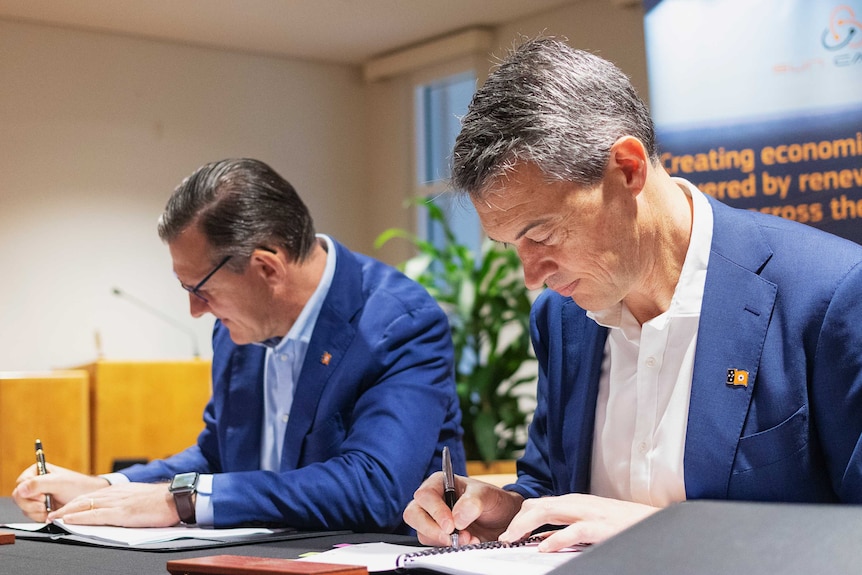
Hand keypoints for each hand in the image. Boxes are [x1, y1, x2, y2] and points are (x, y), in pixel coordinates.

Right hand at [12, 463, 108, 521]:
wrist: (89, 500)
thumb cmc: (78, 486)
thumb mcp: (59, 482)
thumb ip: (39, 483)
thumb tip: (21, 489)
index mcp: (37, 472)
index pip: (20, 483)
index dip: (28, 492)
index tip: (42, 496)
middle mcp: (34, 484)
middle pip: (19, 497)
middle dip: (32, 504)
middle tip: (44, 504)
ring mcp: (36, 497)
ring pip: (24, 508)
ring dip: (36, 511)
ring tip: (50, 508)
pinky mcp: (40, 508)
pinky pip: (32, 515)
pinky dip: (40, 516)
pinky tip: (51, 513)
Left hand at [47, 482, 179, 526]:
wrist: (176, 498)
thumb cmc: (162, 501)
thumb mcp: (139, 498)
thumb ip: (126, 501)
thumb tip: (119, 510)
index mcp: (119, 492)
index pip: (91, 496)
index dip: (74, 503)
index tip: (63, 508)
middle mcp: (115, 494)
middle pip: (83, 499)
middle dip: (65, 507)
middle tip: (51, 514)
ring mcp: (117, 503)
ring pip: (85, 505)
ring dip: (66, 512)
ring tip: (53, 518)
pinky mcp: (122, 513)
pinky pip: (95, 515)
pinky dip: (79, 517)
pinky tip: (68, 520)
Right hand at [403, 471, 523, 545]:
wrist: (503, 520)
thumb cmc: (493, 500)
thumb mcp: (488, 495)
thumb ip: (473, 502)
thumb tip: (457, 518)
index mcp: (440, 483)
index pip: (425, 495)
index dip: (435, 511)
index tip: (450, 525)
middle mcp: (433, 501)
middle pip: (414, 514)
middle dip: (431, 529)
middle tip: (451, 537)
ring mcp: (434, 520)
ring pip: (422, 532)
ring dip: (443, 540)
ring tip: (467, 538)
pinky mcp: (439, 536)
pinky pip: (434, 544)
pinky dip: (449, 547)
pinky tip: (467, 542)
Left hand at [499, 493, 659, 550]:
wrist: (653, 521)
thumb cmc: (622, 524)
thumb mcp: (589, 524)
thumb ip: (567, 528)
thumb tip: (544, 539)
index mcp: (575, 502)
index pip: (539, 503)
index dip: (520, 516)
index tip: (508, 532)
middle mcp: (578, 503)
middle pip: (538, 505)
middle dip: (518, 520)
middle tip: (504, 537)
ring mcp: (589, 512)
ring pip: (549, 511)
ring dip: (527, 524)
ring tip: (512, 538)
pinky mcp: (601, 526)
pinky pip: (574, 530)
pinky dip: (556, 538)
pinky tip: (543, 546)